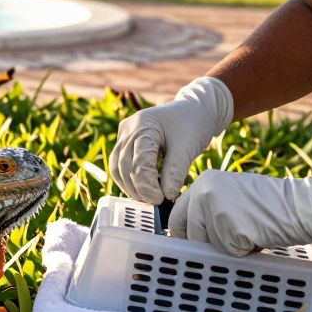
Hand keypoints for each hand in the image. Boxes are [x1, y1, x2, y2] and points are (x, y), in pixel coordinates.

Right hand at [109, 76, 233, 203]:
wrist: (194, 109)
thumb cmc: (193, 124)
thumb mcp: (188, 147)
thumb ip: (175, 171)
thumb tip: (166, 196)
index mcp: (143, 126)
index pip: (138, 162)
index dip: (147, 185)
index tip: (161, 200)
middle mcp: (128, 129)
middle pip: (123, 166)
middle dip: (137, 188)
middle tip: (155, 203)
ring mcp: (124, 134)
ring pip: (117, 167)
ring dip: (130, 186)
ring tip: (149, 198)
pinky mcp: (126, 141)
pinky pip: (120, 163)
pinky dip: (130, 179)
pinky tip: (144, 189)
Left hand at [166, 169, 311, 256]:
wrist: (299, 206)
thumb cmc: (268, 205)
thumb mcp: (230, 195)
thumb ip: (208, 208)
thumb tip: (190, 232)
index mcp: (203, 182)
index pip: (177, 213)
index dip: (182, 232)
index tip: (187, 242)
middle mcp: (204, 192)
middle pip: (189, 231)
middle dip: (204, 243)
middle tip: (228, 241)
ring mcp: (216, 209)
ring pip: (209, 243)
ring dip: (228, 245)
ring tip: (249, 231)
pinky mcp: (230, 227)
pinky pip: (229, 250)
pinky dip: (242, 250)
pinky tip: (257, 236)